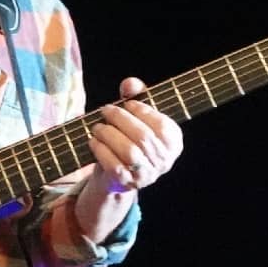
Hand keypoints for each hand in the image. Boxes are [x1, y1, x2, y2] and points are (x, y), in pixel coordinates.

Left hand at [88, 76, 182, 192]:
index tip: (127, 104)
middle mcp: (164, 160)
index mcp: (173, 141)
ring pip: (129, 151)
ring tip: (98, 127)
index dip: (142, 111)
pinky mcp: (127, 183)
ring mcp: (147, 174)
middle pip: (142, 136)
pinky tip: (94, 142)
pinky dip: (101, 150)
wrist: (117, 173)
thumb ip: (136, 96)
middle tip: (105, 110)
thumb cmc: (130, 137)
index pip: (161, 124)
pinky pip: (114, 165)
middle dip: (120, 119)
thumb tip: (130, 83)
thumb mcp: (136, 115)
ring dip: (109, 135)